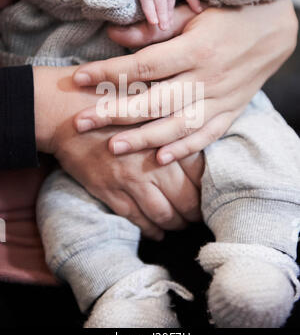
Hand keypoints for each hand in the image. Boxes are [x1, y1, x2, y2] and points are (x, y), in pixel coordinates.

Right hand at [33, 66, 201, 239]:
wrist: (68, 112)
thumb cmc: (111, 102)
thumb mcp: (149, 104)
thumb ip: (174, 124)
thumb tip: (198, 143)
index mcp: (168, 138)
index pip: (200, 174)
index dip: (208, 190)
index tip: (209, 196)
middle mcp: (153, 162)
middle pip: (186, 199)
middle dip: (195, 213)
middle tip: (199, 216)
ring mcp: (131, 180)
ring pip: (164, 214)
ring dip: (176, 224)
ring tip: (181, 225)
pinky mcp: (110, 191)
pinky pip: (137, 219)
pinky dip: (151, 230)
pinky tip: (157, 232)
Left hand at [72, 0, 297, 162]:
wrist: (274, 30)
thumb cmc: (229, 15)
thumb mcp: (193, 12)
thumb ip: (155, 26)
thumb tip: (113, 36)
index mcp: (195, 49)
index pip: (143, 65)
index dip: (108, 73)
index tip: (78, 78)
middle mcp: (207, 78)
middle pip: (154, 101)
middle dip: (114, 114)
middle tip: (80, 123)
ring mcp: (220, 99)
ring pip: (177, 126)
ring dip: (144, 140)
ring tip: (112, 148)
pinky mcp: (230, 112)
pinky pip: (207, 136)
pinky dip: (184, 150)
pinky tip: (159, 159)